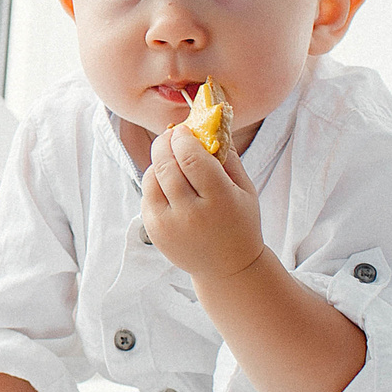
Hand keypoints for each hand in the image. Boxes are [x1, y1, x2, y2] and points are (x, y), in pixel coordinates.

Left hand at [143, 123, 262, 278]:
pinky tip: (170, 183)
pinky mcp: (154, 231)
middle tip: (171, 135)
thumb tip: (209, 123)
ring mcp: (168, 225)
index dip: (182, 137)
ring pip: (151, 178)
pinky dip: (155, 182)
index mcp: (218, 200)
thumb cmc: (240, 222)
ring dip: (158, 162)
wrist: (227, 268)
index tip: (183, 129)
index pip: (190, 158)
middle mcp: (189, 214)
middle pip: (165, 165)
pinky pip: (146, 194)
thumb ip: (227, 156)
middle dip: (165, 143)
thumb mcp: (245, 189)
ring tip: (172, 160)